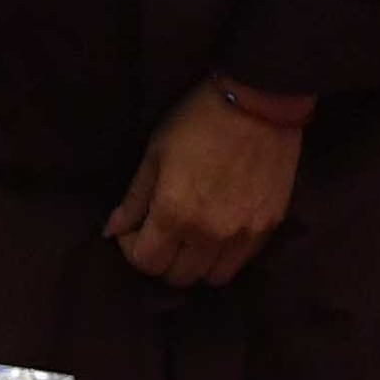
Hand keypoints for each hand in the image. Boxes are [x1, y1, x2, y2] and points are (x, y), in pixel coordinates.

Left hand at [107, 82, 302, 286]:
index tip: (132, 230)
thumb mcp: (155, 153)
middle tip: (159, 234)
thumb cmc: (198, 120)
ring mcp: (242, 235)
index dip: (131, 250)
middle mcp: (208, 233)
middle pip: (178, 277)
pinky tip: (217, 232)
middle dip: (161, 259)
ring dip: (194, 264)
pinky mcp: (268, 228)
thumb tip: (112, 229)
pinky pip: (240, 263)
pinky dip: (223, 256)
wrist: (259, 101)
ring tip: (189, 238)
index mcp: (174, 213)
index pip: (146, 262)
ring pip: (211, 278)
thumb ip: (134, 199)